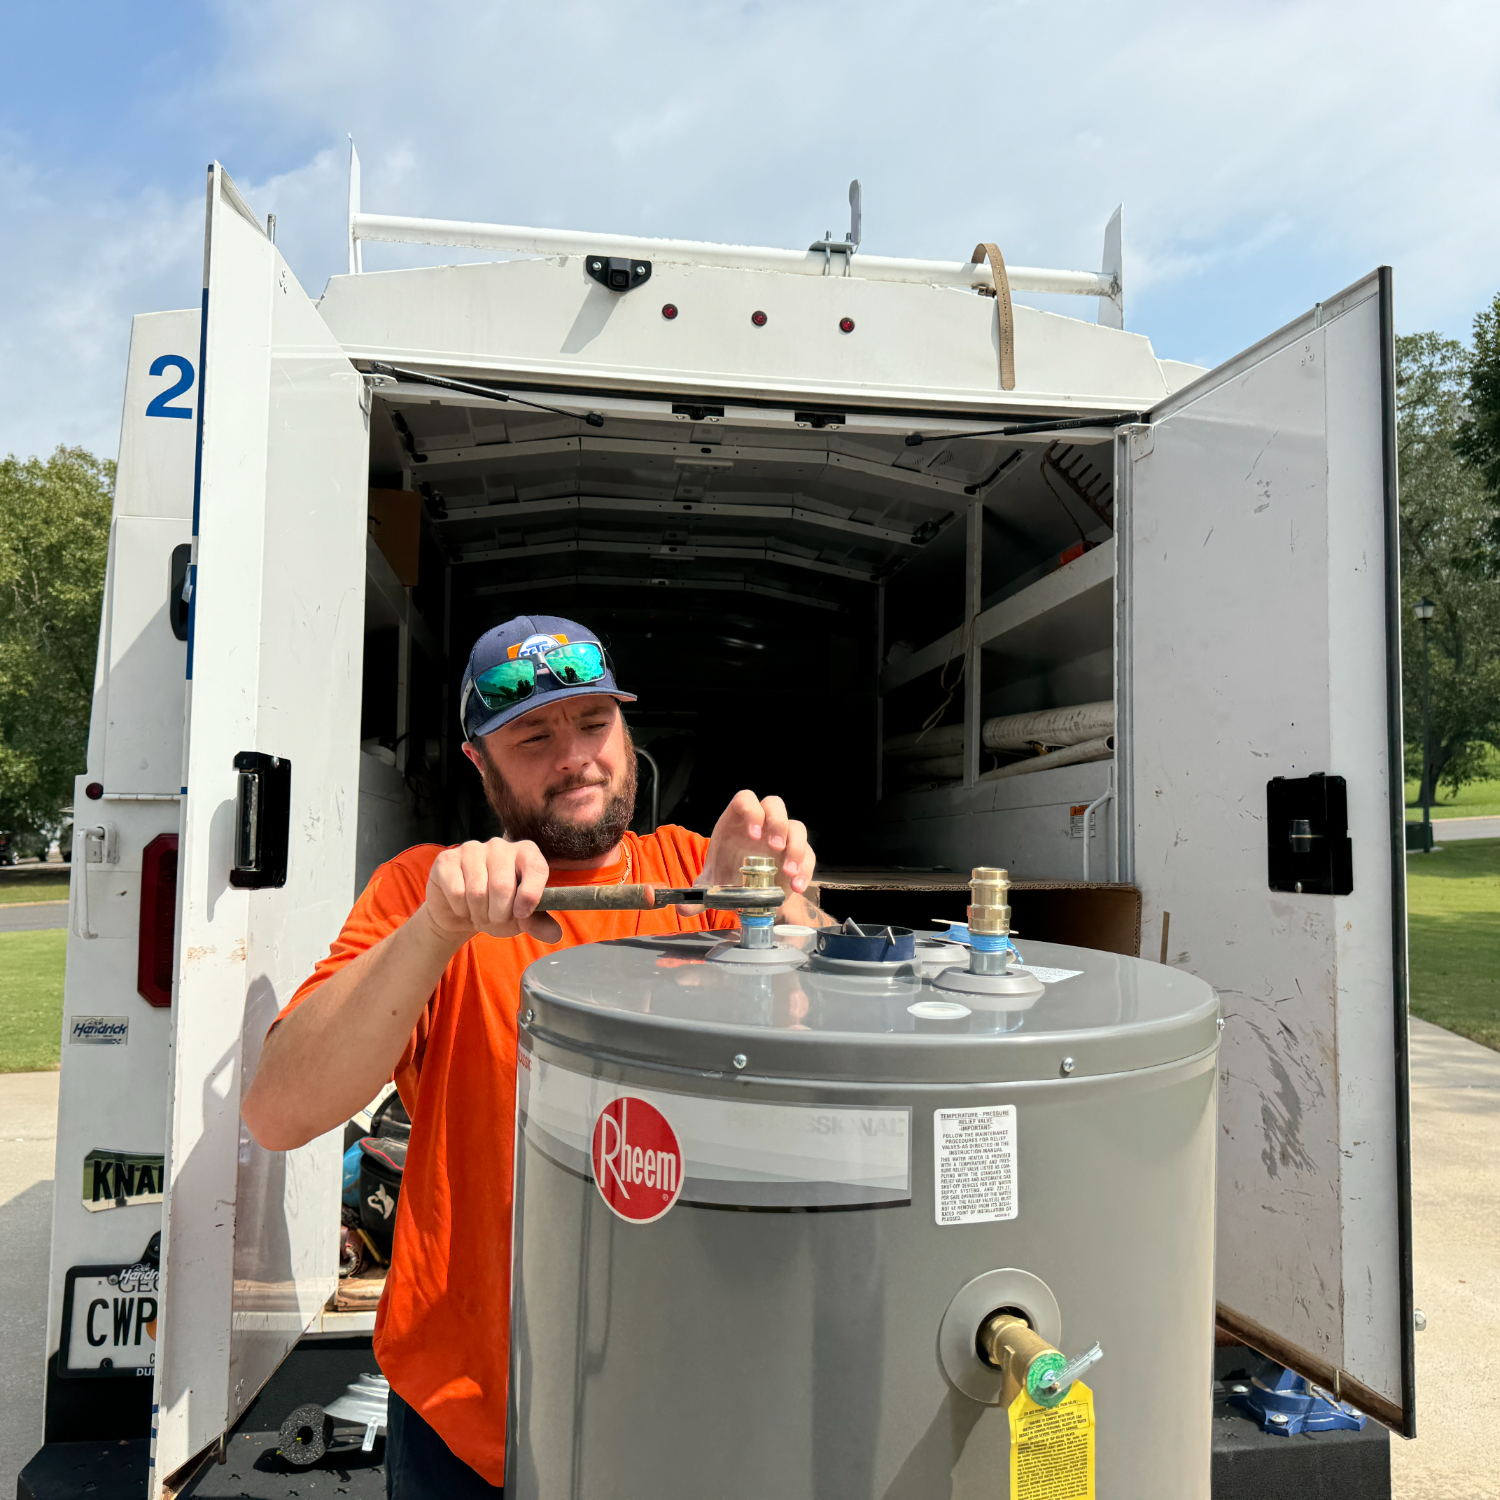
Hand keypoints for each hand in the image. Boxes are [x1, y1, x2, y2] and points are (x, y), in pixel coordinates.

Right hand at [422, 838, 562, 945]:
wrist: (460, 913)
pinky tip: (461, 905)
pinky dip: (461, 909)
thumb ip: (538, 923)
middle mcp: (500, 845)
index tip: (522, 914)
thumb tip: (555, 934)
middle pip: (502, 886)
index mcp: (525, 852)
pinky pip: (457, 892)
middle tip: (495, 918)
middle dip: (499, 913)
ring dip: (479, 913)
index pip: (536, 867)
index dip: (530, 895)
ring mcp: (472, 849)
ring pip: (478, 892)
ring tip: (479, 913)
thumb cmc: (496, 909)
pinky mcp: (447, 859)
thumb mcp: (521, 919)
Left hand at [700, 791, 815, 898]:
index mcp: (737, 822)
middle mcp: (761, 825)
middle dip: (778, 823)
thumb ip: (698, 894)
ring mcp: (782, 838)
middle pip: (775, 805)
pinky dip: (807, 868)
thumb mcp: (711, 885)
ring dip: (796, 846)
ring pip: (797, 827)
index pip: (745, 799)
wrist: (749, 893)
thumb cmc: (727, 877)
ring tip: (788, 871)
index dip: (751, 811)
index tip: (754, 834)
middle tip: (774, 847)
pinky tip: (797, 885)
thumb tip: (682, 907)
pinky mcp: (797, 855)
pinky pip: (809, 854)